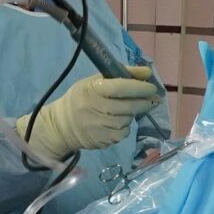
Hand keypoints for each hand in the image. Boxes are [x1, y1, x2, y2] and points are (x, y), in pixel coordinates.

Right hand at [20, 67, 162, 160]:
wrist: (62, 126)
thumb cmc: (81, 98)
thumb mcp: (94, 82)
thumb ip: (121, 75)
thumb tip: (147, 73)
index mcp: (93, 90)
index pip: (120, 87)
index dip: (139, 87)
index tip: (151, 87)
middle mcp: (95, 108)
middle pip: (128, 106)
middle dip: (144, 102)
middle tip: (151, 99)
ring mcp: (100, 127)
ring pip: (127, 120)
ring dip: (131, 115)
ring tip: (124, 110)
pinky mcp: (103, 140)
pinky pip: (123, 132)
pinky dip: (124, 127)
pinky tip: (116, 123)